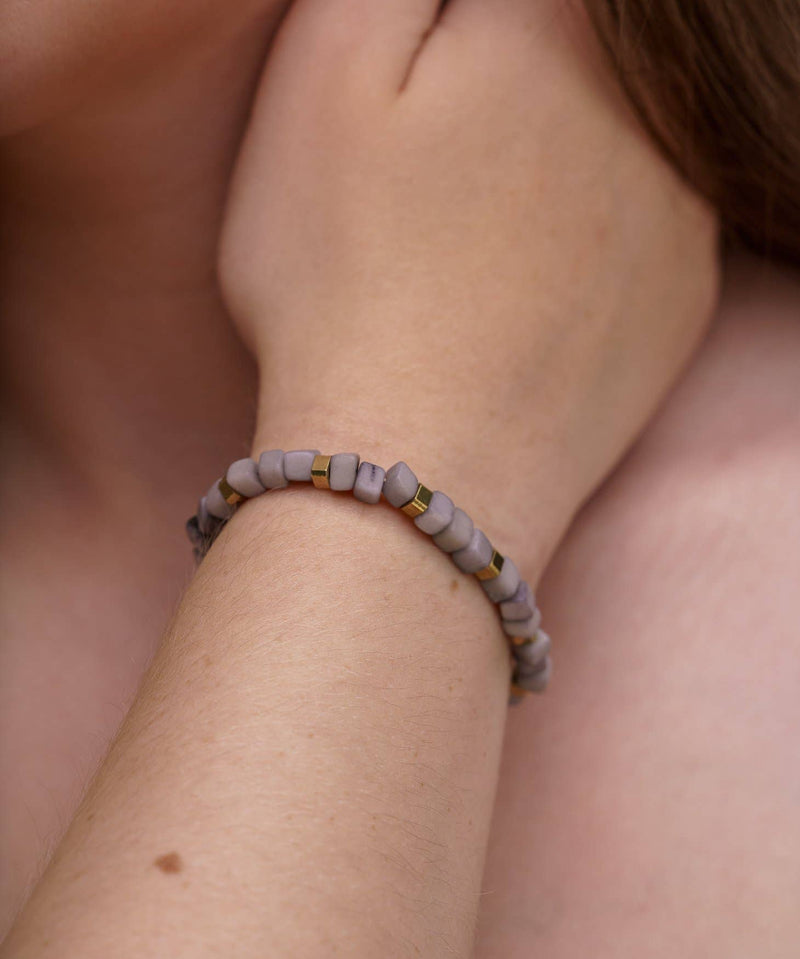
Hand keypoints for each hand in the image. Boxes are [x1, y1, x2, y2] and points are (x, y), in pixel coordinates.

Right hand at [219, 0, 719, 575]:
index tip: (416, 109)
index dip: (451, 39)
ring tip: (471, 244)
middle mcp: (646, 108)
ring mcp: (684, 208)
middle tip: (432, 182)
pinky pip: (649, 227)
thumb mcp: (322, 78)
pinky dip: (594, 239)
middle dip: (502, 95)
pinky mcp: (687, 297)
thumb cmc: (342, 286)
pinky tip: (528, 290)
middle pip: (578, 54)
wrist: (417, 470)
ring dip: (551, 164)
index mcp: (550, 32)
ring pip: (619, 138)